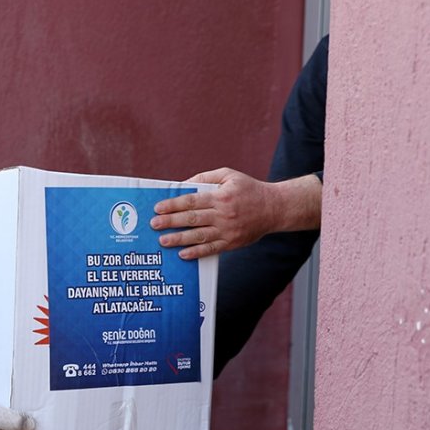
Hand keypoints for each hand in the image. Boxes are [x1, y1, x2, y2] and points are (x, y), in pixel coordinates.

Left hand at [150, 168, 320, 259]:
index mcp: (221, 196)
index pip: (192, 201)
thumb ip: (205, 178)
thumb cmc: (249, 189)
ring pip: (199, 236)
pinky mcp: (232, 243)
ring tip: (163, 241)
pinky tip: (183, 254)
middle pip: (193, 219)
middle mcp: (224, 214)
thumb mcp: (229, 175)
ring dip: (179, 239)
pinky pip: (212, 249)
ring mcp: (228, 230)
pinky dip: (197, 253)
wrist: (275, 208)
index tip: (158, 208)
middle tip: (154, 224)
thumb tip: (183, 185)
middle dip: (171, 222)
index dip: (174, 205)